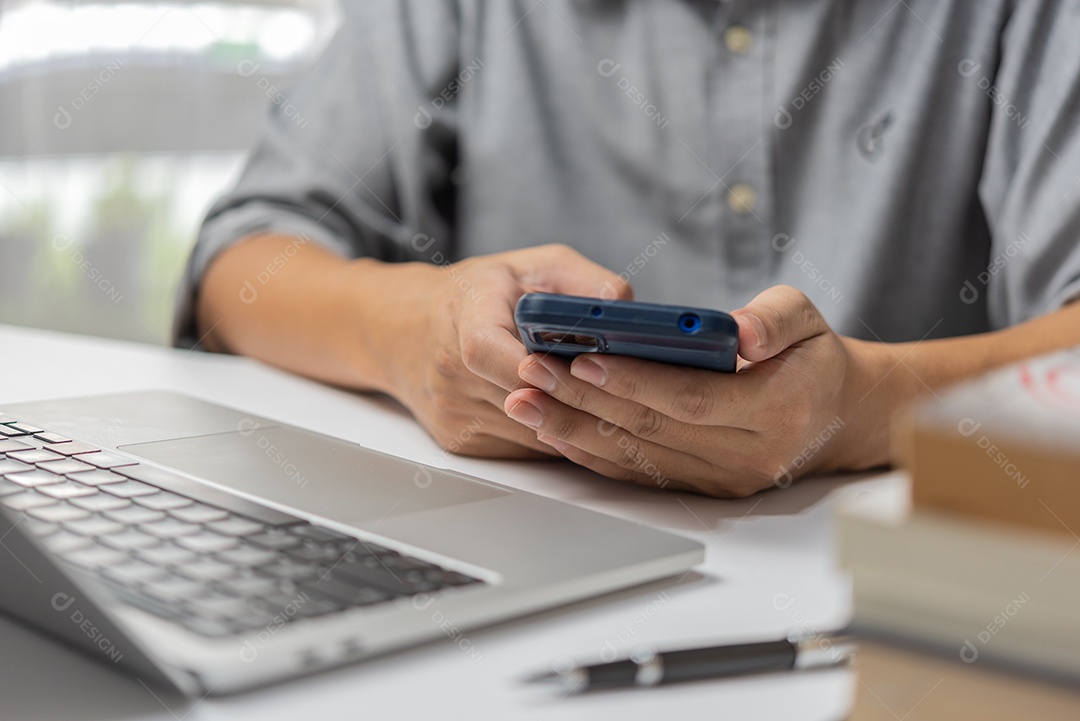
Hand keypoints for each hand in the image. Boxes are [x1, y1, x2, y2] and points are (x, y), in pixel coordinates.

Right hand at [376, 244, 632, 457]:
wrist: (405, 330)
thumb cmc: (480, 294)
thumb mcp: (534, 266)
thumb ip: (583, 283)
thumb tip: (630, 314)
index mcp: (464, 317)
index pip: (486, 353)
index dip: (533, 369)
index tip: (575, 368)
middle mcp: (449, 371)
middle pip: (520, 402)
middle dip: (574, 398)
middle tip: (621, 392)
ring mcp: (452, 412)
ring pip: (529, 432)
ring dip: (570, 423)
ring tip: (603, 403)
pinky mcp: (459, 441)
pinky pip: (521, 447)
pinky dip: (551, 435)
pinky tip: (570, 415)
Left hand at [503, 286, 889, 495]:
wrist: (838, 418)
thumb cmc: (814, 359)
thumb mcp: (809, 321)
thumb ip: (776, 319)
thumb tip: (743, 331)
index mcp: (777, 411)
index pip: (690, 398)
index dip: (633, 381)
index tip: (584, 358)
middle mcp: (747, 456)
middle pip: (651, 430)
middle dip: (584, 400)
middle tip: (532, 372)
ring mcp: (723, 479)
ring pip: (636, 457)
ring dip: (574, 430)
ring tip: (525, 401)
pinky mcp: (703, 487)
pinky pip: (638, 474)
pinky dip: (592, 453)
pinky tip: (553, 430)